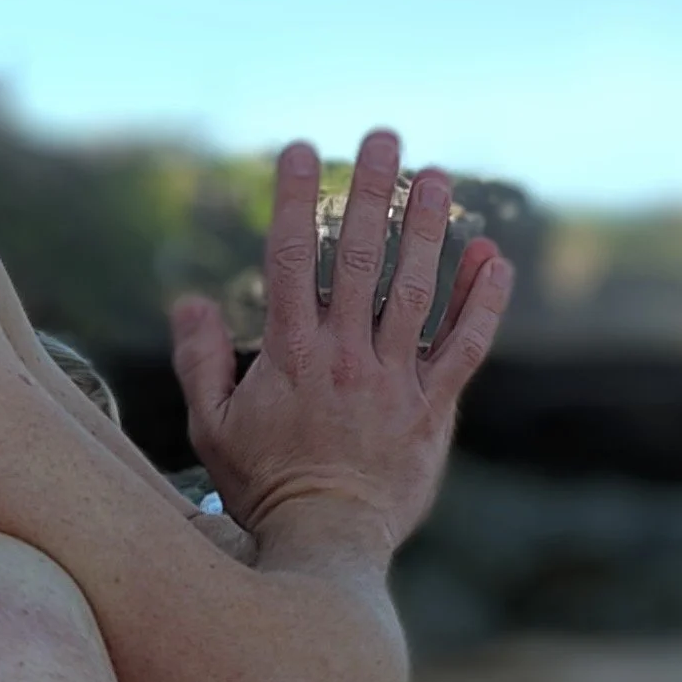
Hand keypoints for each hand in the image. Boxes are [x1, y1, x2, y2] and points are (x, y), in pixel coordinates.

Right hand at [167, 131, 510, 553]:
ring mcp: (394, 380)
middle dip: (370, 193)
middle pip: (359, 257)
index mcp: (291, 354)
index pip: (289, 258)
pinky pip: (465, 345)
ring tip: (436, 175)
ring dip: (428, 228)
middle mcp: (346, 356)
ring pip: (415, 290)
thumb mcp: (212, 426)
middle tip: (383, 138)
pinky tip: (492, 257)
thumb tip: (189, 301)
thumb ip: (201, 360)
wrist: (326, 543)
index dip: (293, 199)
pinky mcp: (434, 408)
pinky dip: (482, 300)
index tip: (299, 149)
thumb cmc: (263, 487)